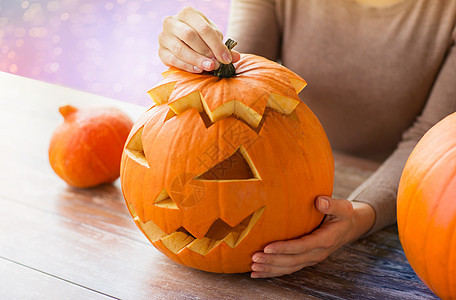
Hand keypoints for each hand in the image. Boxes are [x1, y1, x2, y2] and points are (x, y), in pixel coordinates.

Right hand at [159, 7, 240, 72]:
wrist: (181, 41)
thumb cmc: (200, 38)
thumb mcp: (212, 38)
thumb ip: (223, 47)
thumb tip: (236, 57)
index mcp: (187, 13)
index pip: (203, 28)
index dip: (217, 45)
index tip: (227, 59)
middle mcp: (172, 22)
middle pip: (190, 36)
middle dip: (206, 52)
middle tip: (217, 64)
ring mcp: (164, 36)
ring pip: (180, 48)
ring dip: (196, 59)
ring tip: (209, 67)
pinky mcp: (160, 51)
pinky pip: (173, 59)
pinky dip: (187, 66)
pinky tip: (198, 70)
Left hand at [250, 196, 374, 277]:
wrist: (350, 227)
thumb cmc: (343, 215)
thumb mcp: (343, 208)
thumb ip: (332, 204)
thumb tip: (319, 201)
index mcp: (325, 240)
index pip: (302, 246)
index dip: (284, 248)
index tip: (267, 247)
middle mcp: (317, 253)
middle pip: (292, 260)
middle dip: (272, 261)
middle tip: (254, 258)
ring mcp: (311, 259)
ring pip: (289, 268)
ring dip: (270, 269)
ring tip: (253, 267)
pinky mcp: (305, 260)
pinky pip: (288, 269)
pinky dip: (272, 272)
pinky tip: (257, 273)